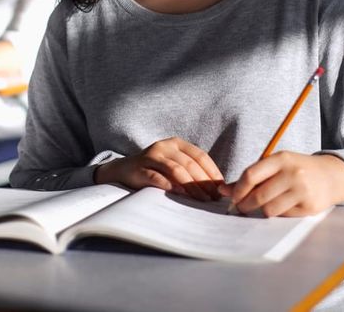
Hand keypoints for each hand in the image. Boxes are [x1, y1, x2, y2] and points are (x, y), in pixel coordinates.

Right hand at [94, 137, 223, 201]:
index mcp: (177, 143)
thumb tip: (216, 189)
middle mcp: (165, 146)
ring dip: (191, 186)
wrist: (122, 171)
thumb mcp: (174, 165)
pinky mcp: (140, 168)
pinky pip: (157, 177)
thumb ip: (191, 171)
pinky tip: (180, 194)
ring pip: (176, 170)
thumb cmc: (155, 171)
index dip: (212, 172)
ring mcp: (151, 156)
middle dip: (204, 182)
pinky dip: (169, 186)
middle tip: (213, 198)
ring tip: (201, 199)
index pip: (200, 156)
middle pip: (189, 164)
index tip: (221, 188)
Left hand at [220, 152, 343, 216]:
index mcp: (281, 159)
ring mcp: (302, 190)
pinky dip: (279, 214)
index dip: (238, 189)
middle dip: (245, 205)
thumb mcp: (277, 165)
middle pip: (259, 195)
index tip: (233, 198)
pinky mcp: (309, 206)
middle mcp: (293, 173)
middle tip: (241, 208)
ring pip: (269, 209)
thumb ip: (252, 176)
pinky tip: (283, 206)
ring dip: (263, 211)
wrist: (331, 176)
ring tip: (265, 205)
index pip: (251, 175)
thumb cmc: (297, 170)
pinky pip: (283, 216)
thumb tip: (223, 190)